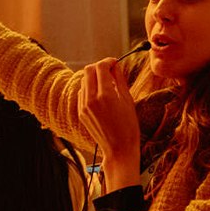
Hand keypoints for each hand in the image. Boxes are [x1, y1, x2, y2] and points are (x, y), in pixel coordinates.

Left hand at [79, 59, 140, 190]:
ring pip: (84, 80)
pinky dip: (90, 88)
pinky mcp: (81, 112)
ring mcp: (83, 106)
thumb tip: (116, 65)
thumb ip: (120, 79)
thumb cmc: (129, 125)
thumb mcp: (128, 100)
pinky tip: (100, 95)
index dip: (108, 61)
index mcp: (105, 95)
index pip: (101, 67)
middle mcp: (91, 99)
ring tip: (107, 84)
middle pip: (88, 70)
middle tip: (110, 70)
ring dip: (94, 77)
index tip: (115, 63)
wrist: (119, 149)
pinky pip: (82, 92)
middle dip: (99, 67)